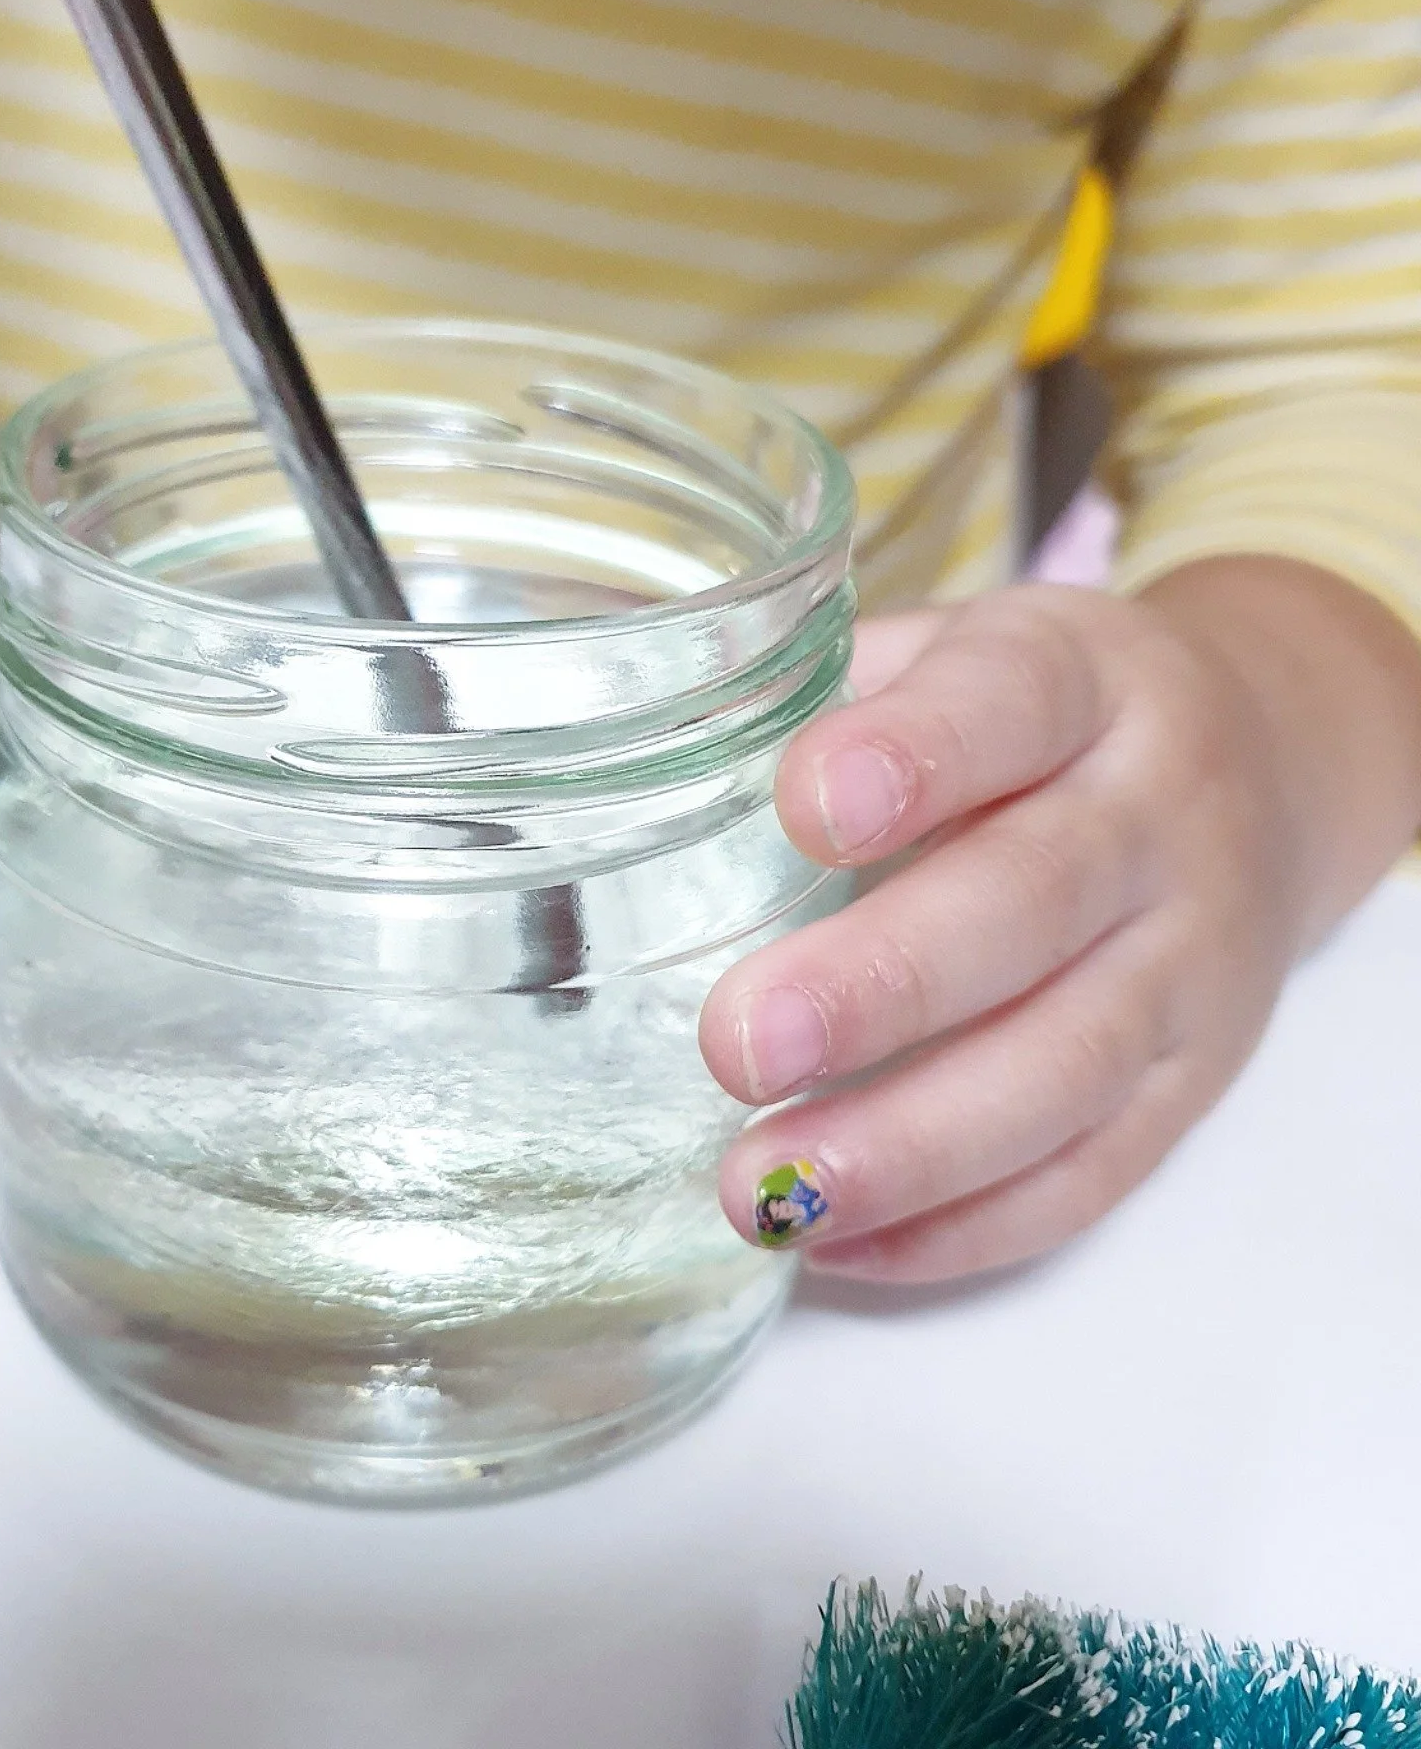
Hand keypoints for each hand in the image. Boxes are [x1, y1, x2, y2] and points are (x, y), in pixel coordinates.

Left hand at [701, 557, 1420, 1282]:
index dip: (913, 756)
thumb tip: (641, 776)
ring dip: (909, 1145)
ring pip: (1069, 1065)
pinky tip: (839, 1243)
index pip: (1008, 704)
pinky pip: (1094, 1174)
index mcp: (1083, 682)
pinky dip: (964, 1226)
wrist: (1258, 771)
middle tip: (737, 1046)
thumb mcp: (947, 654)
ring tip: (767, 1188)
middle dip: (881, 985)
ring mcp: (1192, 961)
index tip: (804, 806)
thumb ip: (821, 696)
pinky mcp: (1195, 1084)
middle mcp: (1158, 817)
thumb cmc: (1028, 720)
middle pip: (1035, 902)